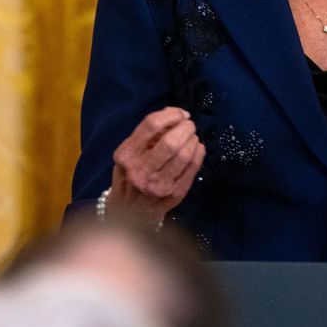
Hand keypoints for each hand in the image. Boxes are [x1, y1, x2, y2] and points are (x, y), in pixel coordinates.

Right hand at [107, 107, 204, 223]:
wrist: (130, 213)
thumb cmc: (131, 175)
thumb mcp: (129, 153)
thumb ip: (148, 134)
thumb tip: (174, 114)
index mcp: (126, 155)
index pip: (151, 125)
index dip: (171, 115)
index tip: (180, 114)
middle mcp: (141, 171)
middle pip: (170, 141)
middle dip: (186, 127)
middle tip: (189, 124)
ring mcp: (159, 185)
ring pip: (184, 155)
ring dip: (193, 139)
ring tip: (192, 136)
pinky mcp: (175, 194)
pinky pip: (193, 168)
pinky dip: (199, 153)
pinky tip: (197, 148)